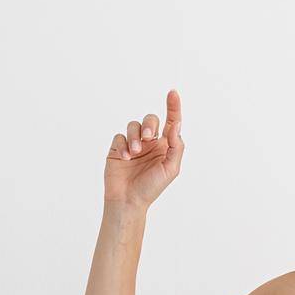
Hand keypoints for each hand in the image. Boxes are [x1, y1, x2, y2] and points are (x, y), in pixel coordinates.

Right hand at [105, 89, 184, 208]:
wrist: (128, 200)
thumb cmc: (152, 187)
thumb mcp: (170, 169)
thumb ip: (176, 146)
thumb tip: (177, 125)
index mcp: (165, 145)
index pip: (171, 122)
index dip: (173, 107)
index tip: (173, 93)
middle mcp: (150, 142)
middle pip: (151, 119)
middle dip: (149, 125)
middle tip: (148, 138)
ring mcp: (133, 144)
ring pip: (134, 125)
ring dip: (135, 136)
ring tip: (135, 152)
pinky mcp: (118, 148)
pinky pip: (119, 136)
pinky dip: (123, 144)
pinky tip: (125, 158)